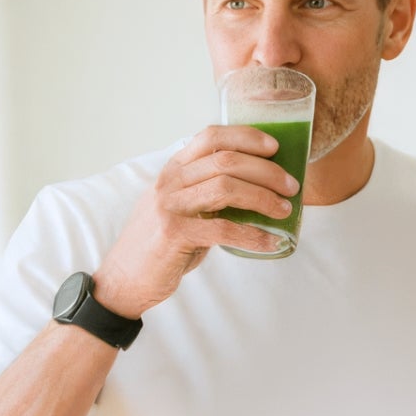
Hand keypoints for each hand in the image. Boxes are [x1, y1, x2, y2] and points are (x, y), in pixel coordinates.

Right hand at [92, 126, 301, 315]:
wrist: (124, 278)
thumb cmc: (160, 244)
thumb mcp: (180, 208)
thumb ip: (206, 194)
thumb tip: (256, 191)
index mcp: (173, 170)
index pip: (211, 137)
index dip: (246, 136)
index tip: (274, 147)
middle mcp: (170, 182)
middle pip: (227, 160)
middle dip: (267, 170)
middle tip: (290, 186)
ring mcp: (170, 206)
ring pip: (227, 187)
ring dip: (263, 197)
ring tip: (284, 210)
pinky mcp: (175, 233)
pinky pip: (224, 229)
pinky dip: (254, 236)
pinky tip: (271, 242)